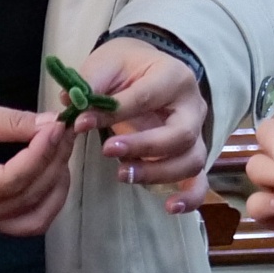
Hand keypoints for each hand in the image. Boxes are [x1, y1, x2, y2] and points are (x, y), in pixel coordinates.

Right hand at [0, 82, 72, 235]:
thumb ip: (13, 123)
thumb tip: (54, 125)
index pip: (13, 180)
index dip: (42, 153)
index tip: (58, 126)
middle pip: (26, 199)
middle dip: (54, 164)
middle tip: (65, 132)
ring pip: (31, 218)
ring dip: (55, 188)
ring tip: (61, 152)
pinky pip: (22, 219)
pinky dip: (43, 199)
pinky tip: (51, 172)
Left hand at [83, 36, 210, 208]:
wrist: (147, 69)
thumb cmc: (126, 67)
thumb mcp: (106, 64)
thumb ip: (91, 84)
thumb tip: (73, 106)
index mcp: (174, 77)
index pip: (146, 98)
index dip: (113, 113)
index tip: (81, 122)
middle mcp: (193, 107)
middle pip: (179, 134)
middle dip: (143, 146)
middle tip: (107, 150)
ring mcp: (197, 134)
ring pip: (190, 160)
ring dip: (157, 173)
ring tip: (121, 175)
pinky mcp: (191, 154)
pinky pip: (200, 181)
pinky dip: (190, 197)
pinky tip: (170, 208)